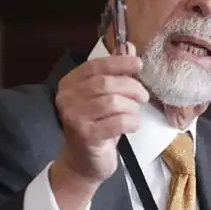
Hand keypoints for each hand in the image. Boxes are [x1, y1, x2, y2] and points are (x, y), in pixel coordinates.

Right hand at [50, 43, 148, 209]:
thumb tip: (130, 47)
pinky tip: (131, 126)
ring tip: (134, 114)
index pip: (95, 66)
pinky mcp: (86, 136)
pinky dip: (131, 122)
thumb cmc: (97, 126)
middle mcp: (67, 98)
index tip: (139, 64)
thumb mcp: (105, 98)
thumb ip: (114, 73)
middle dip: (131, 87)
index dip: (119, 62)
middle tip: (143, 97)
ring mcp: (74, 117)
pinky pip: (118, 122)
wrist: (84, 162)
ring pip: (113, 102)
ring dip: (131, 108)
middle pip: (106, 83)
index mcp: (70, 84)